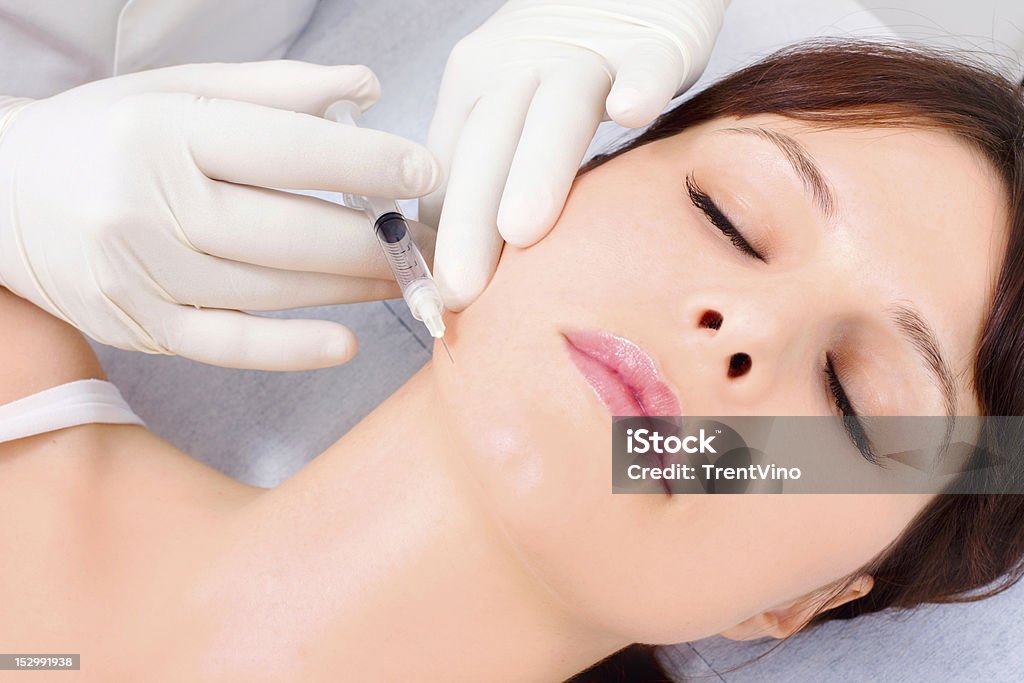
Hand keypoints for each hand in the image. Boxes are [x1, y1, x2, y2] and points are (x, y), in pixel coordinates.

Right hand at [0, 61, 439, 370]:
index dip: (366, 163)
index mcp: (161, 131)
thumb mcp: (178, 90)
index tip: (426, 171)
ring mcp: (140, 274)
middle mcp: (146, 204)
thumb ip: (276, 89)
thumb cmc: (105, 133)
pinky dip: (291, 349)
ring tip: (407, 278)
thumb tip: (366, 86)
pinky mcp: (140, 325)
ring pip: (269, 288)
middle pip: (286, 230)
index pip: (285, 149)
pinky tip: (347, 342)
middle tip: (431, 240)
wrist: (2, 196)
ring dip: (350, 287)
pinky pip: (229, 346)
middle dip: (372, 238)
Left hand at [422, 0, 727, 309]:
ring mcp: (587, 54)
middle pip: (488, 145)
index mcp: (476, 86)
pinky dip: (640, 84)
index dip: (438, 232)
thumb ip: (486, 171)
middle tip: (456, 289)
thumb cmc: (562, 66)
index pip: (450, 166)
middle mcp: (520, 68)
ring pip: (557, 109)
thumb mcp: (508, 106)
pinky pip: (647, 63)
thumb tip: (453, 258)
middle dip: (469, 222)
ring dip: (536, 167)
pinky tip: (630, 111)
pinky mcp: (653, 43)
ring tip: (519, 229)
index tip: (428, 296)